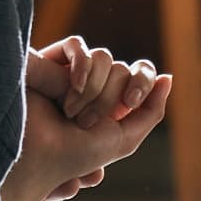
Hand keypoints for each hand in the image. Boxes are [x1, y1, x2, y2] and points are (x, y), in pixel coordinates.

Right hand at [11, 37, 172, 200]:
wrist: (33, 155)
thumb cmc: (75, 154)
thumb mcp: (125, 139)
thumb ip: (151, 111)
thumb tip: (167, 77)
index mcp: (113, 102)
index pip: (140, 75)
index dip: (142, 83)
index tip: (129, 103)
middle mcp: (94, 84)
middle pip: (123, 68)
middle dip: (109, 98)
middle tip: (86, 122)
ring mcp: (70, 71)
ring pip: (103, 57)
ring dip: (93, 90)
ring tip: (71, 112)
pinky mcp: (49, 59)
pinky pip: (77, 44)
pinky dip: (81, 65)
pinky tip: (72, 86)